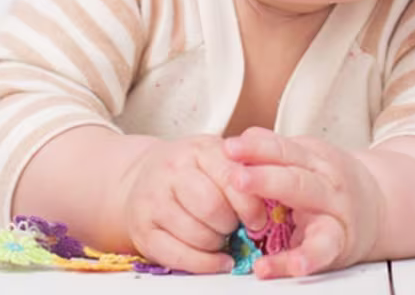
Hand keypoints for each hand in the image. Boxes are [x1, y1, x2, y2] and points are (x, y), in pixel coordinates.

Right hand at [114, 135, 267, 272]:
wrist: (143, 176)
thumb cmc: (189, 170)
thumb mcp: (217, 158)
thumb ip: (243, 171)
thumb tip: (272, 196)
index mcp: (198, 150)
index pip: (232, 179)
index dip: (251, 206)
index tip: (258, 219)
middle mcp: (172, 172)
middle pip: (212, 208)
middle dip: (231, 225)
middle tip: (234, 226)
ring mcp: (153, 201)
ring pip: (197, 234)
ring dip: (217, 243)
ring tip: (219, 236)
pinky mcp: (143, 231)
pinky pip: (179, 256)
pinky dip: (205, 264)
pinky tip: (216, 259)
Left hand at [224, 127, 384, 277]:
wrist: (381, 207)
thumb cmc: (331, 184)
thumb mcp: (307, 160)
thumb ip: (276, 152)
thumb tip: (240, 141)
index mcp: (313, 159)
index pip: (283, 149)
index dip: (256, 148)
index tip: (229, 148)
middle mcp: (325, 182)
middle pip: (294, 177)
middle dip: (265, 177)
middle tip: (236, 178)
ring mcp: (334, 212)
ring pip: (311, 206)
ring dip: (287, 221)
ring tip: (252, 221)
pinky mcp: (338, 243)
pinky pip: (320, 250)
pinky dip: (301, 259)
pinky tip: (277, 265)